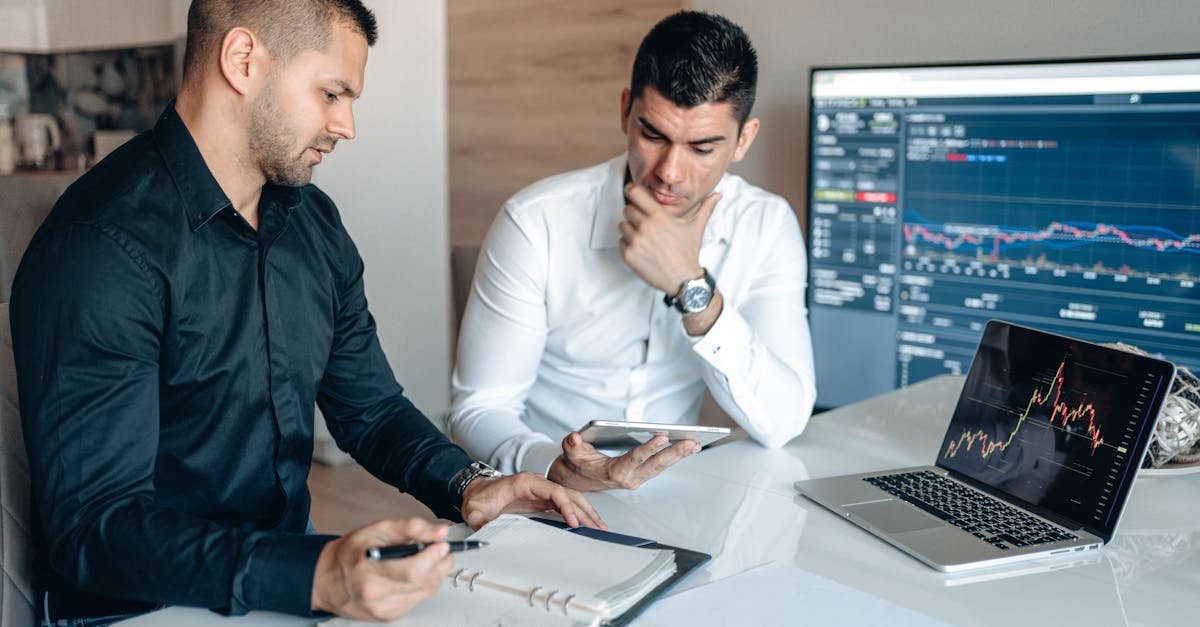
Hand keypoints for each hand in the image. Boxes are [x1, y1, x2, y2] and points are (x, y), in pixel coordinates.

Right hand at [311, 518, 454, 620]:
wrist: (328, 579)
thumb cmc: (351, 552)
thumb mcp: (377, 529)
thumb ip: (410, 528)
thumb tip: (440, 531)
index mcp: (368, 569)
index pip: (412, 570)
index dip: (434, 556)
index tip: (442, 544)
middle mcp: (374, 594)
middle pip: (423, 583)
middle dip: (441, 563)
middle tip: (442, 549)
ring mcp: (382, 609)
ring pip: (426, 592)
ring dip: (436, 574)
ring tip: (432, 558)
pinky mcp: (389, 616)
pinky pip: (418, 600)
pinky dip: (424, 585)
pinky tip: (417, 574)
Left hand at [460, 472, 606, 530]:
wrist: (475, 491)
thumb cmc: (478, 498)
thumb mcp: (475, 511)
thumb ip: (480, 521)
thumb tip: (486, 532)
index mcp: (524, 482)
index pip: (553, 491)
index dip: (566, 506)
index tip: (574, 522)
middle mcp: (536, 483)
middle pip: (567, 493)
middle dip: (584, 510)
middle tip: (598, 526)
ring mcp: (540, 491)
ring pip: (569, 497)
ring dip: (585, 511)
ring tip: (599, 526)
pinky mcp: (541, 499)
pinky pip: (563, 504)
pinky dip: (576, 512)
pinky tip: (585, 523)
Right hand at [548, 432, 699, 491]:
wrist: (579, 481)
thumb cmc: (578, 465)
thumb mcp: (571, 454)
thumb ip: (572, 446)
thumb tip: (574, 438)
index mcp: (614, 472)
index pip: (635, 459)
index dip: (649, 448)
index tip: (663, 437)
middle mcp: (629, 478)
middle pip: (655, 465)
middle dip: (675, 454)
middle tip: (690, 442)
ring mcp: (638, 478)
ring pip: (662, 467)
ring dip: (679, 456)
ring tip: (695, 444)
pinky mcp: (642, 475)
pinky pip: (661, 466)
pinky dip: (675, 457)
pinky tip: (687, 448)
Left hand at [618, 183, 720, 293]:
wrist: (682, 279)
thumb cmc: (688, 252)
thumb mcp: (696, 228)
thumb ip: (705, 208)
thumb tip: (718, 195)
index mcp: (659, 217)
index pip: (635, 193)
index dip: (632, 190)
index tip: (632, 191)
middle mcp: (645, 227)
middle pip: (628, 209)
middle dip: (635, 213)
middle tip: (646, 222)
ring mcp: (635, 241)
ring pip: (623, 225)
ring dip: (631, 228)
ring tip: (645, 237)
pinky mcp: (629, 255)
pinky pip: (621, 241)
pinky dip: (629, 243)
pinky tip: (643, 248)